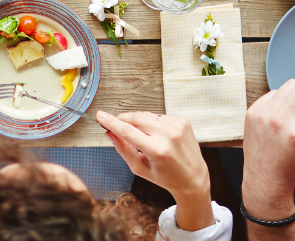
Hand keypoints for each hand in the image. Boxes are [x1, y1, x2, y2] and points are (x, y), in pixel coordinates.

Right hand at [98, 111, 214, 230]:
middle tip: (117, 127)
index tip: (101, 115)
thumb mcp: (140, 168)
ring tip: (145, 139)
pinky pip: (159, 116)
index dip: (112, 122)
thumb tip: (110, 133)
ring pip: (147, 116)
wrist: (193, 178)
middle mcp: (169, 136)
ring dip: (140, 123)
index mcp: (158, 151)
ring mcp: (177, 126)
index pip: (128, 131)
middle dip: (124, 120)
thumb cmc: (166, 177)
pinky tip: (158, 136)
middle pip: (136, 118)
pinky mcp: (182, 121)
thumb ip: (123, 149)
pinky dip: (153, 124)